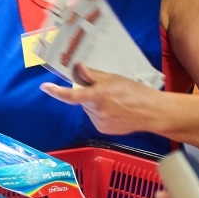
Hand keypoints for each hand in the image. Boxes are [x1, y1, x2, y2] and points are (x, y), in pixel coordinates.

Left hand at [39, 63, 154, 135]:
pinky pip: (95, 118)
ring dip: (95, 104)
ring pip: (88, 109)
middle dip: (88, 94)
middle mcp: (96, 111)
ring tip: (114, 102)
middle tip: (105, 91)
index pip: (72, 95)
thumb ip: (93, 75)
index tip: (45, 87)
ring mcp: (99, 122)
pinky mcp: (103, 130)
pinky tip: (115, 111)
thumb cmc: (135, 92)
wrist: (152, 113)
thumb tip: (78, 67)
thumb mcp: (114, 78)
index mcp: (98, 96)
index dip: (57, 92)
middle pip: (82, 100)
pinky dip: (100, 113)